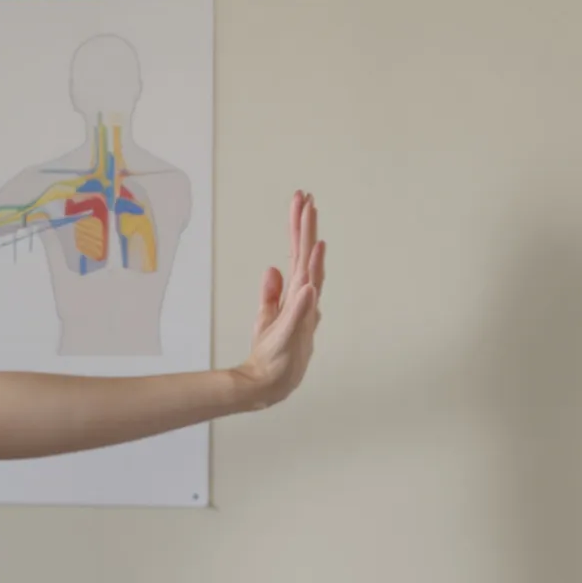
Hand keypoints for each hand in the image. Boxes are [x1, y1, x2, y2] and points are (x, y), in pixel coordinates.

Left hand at [232, 191, 325, 407]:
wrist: (267, 383)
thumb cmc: (270, 352)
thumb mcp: (266, 316)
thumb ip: (271, 293)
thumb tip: (272, 268)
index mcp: (295, 294)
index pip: (297, 254)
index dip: (299, 227)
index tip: (302, 200)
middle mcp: (302, 301)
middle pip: (305, 259)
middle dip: (306, 229)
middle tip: (308, 200)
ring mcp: (301, 316)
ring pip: (308, 281)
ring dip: (312, 259)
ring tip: (315, 236)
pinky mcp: (293, 334)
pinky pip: (299, 316)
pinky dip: (305, 301)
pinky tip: (308, 285)